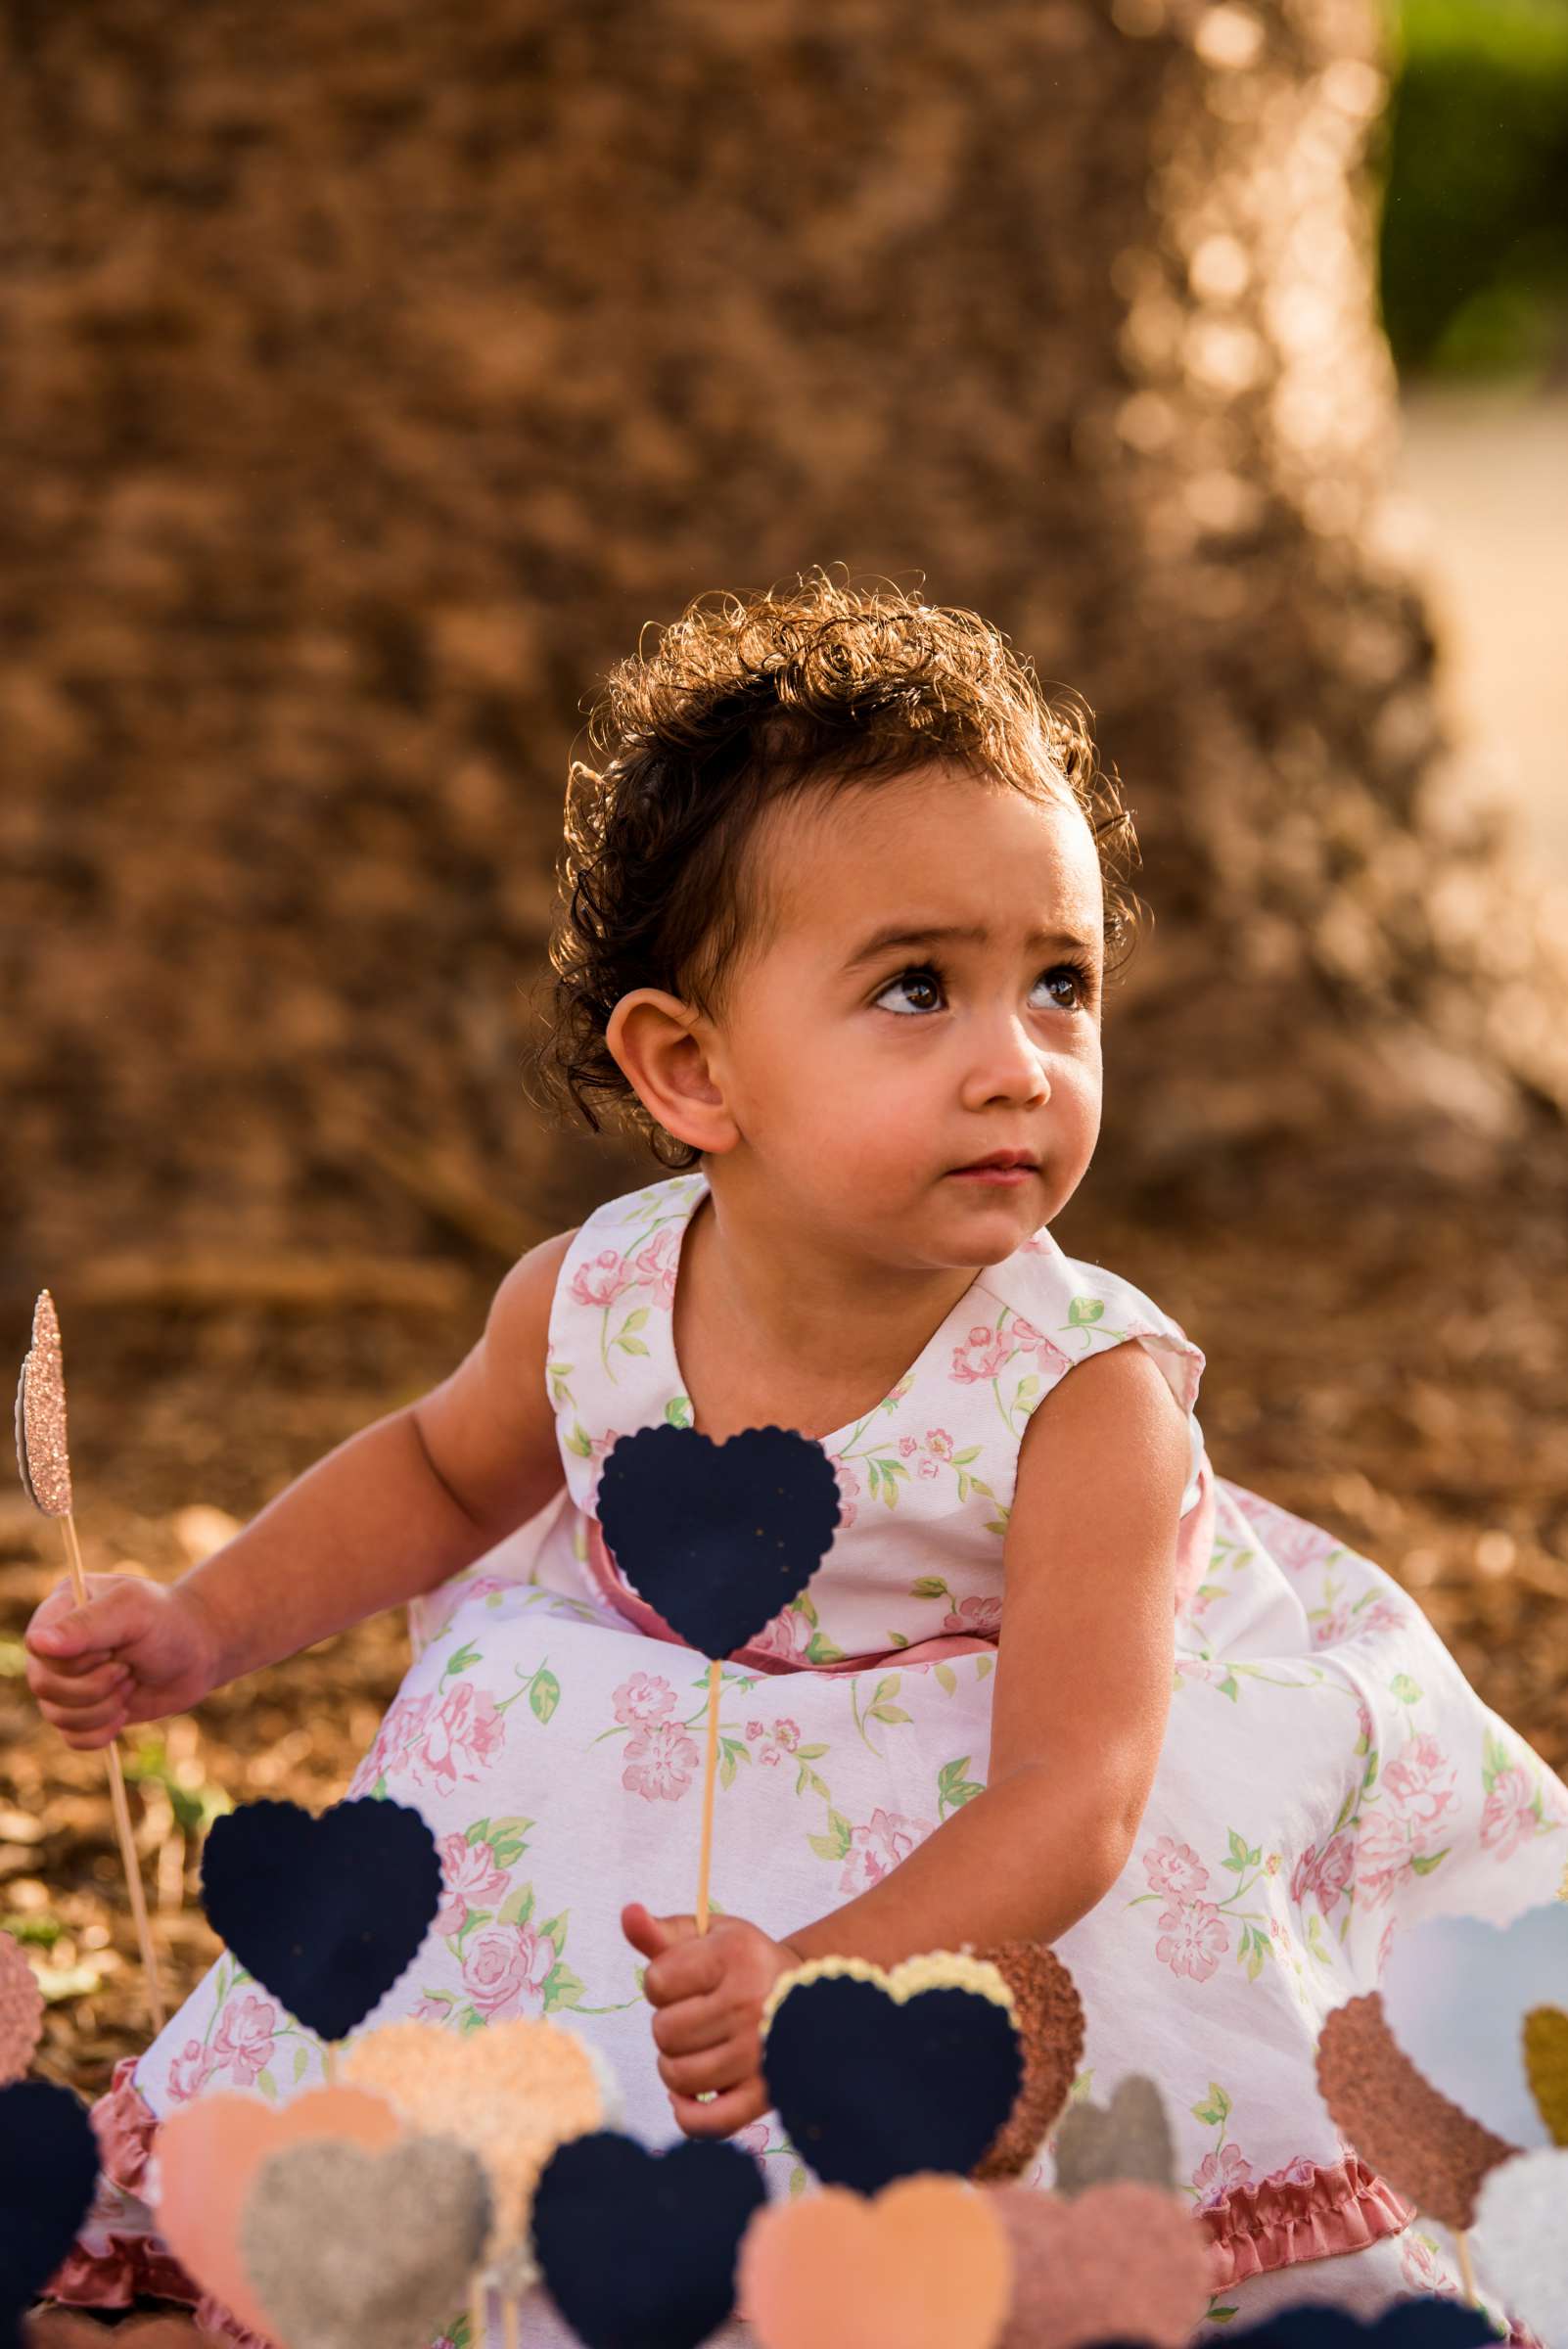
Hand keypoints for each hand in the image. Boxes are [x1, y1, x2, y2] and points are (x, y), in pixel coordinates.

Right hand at [24, 1573, 220, 1748]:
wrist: (200, 1653)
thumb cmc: (168, 1622)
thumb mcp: (133, 1612)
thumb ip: (86, 1625)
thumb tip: (36, 1643)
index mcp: (63, 1608)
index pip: (38, 1646)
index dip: (74, 1659)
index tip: (112, 1649)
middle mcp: (57, 1646)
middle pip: (43, 1685)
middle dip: (93, 1685)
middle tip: (127, 1669)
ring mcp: (67, 1680)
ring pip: (55, 1714)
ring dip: (101, 1707)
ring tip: (130, 1682)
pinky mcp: (82, 1711)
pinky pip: (71, 1737)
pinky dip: (100, 1732)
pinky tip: (124, 1712)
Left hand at [623, 1901, 802, 2139]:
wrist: (808, 1995)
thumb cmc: (746, 1963)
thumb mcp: (711, 1934)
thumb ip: (662, 1931)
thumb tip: (628, 1913)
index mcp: (735, 1956)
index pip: (656, 1983)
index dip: (661, 1983)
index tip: (687, 1980)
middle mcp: (750, 2004)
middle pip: (663, 2032)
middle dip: (669, 2023)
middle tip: (696, 2014)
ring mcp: (759, 2053)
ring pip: (677, 2076)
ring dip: (675, 2063)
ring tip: (698, 2046)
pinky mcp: (765, 2095)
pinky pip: (709, 2122)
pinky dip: (688, 2114)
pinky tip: (688, 2095)